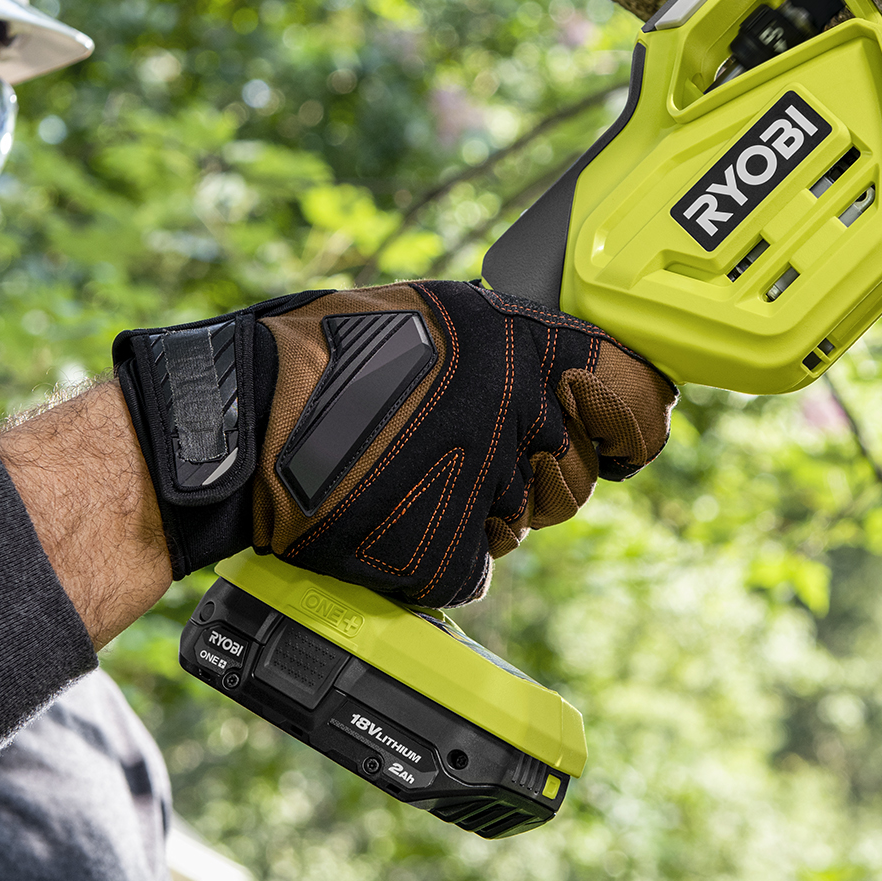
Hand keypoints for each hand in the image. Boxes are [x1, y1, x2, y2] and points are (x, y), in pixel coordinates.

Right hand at [113, 281, 676, 606]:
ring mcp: (488, 491)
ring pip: (522, 522)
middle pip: (577, 473)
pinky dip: (435, 549)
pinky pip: (471, 565)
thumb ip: (511, 341)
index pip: (639, 393)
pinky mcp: (449, 555)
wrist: (242, 427)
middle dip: (537, 469)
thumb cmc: (324, 354)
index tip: (625, 431)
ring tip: (411, 471)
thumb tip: (572, 362)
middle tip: (466, 450)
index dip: (635, 419)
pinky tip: (389, 511)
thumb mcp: (434, 314)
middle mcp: (519, 415)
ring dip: (481, 507)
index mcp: (523, 344)